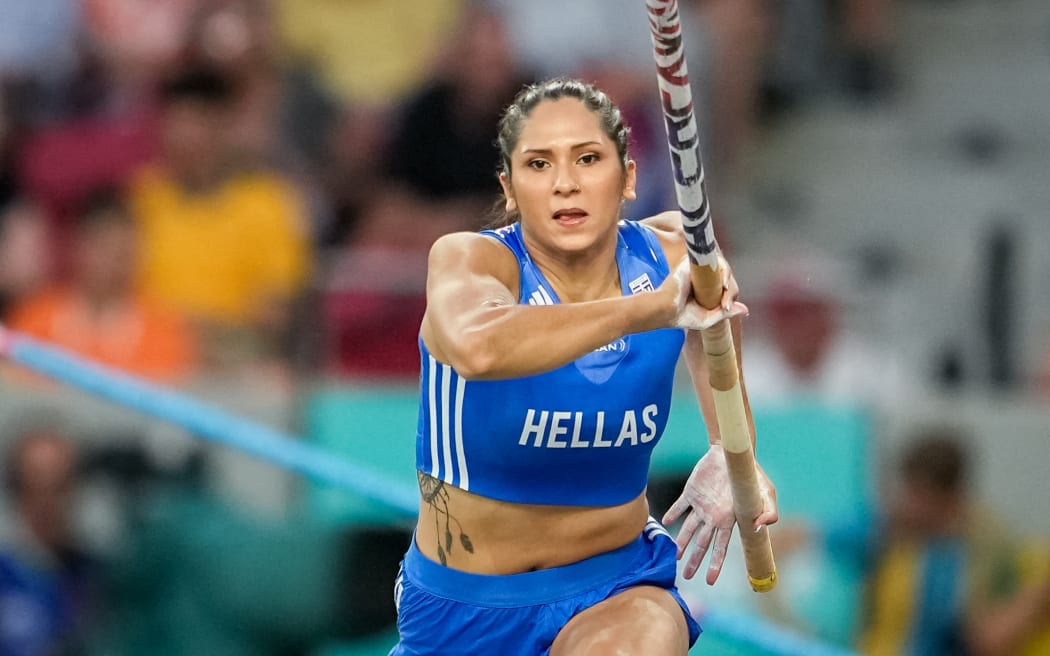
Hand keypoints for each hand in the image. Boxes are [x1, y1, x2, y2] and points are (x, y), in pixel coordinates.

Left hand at [662, 444, 777, 583]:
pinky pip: (680, 505)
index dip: (715, 563)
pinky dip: (672, 513)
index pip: (721, 547)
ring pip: (689, 528)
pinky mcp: (691, 491)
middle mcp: (714, 516)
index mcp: (729, 520)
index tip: (710, 580)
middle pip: (702, 543)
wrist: (735, 453)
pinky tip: (665, 522)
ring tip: (676, 556)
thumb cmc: (753, 475)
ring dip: (682, 541)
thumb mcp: (767, 493)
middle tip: (687, 576)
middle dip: (695, 560)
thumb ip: (769, 511)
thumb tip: (762, 528)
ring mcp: (702, 505)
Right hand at [665, 255, 747, 330]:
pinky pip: (713, 259)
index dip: (730, 294)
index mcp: (705, 289)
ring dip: (727, 278)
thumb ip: (726, 313)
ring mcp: (696, 268)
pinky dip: (721, 269)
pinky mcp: (691, 262)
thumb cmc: (681, 316)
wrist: (665, 309)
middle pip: (726, 275)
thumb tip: (745, 310)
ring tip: (724, 290)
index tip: (726, 307)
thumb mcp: (708, 318)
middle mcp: (702, 277)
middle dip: (731, 289)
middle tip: (725, 304)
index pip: (725, 286)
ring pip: (721, 266)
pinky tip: (721, 282)